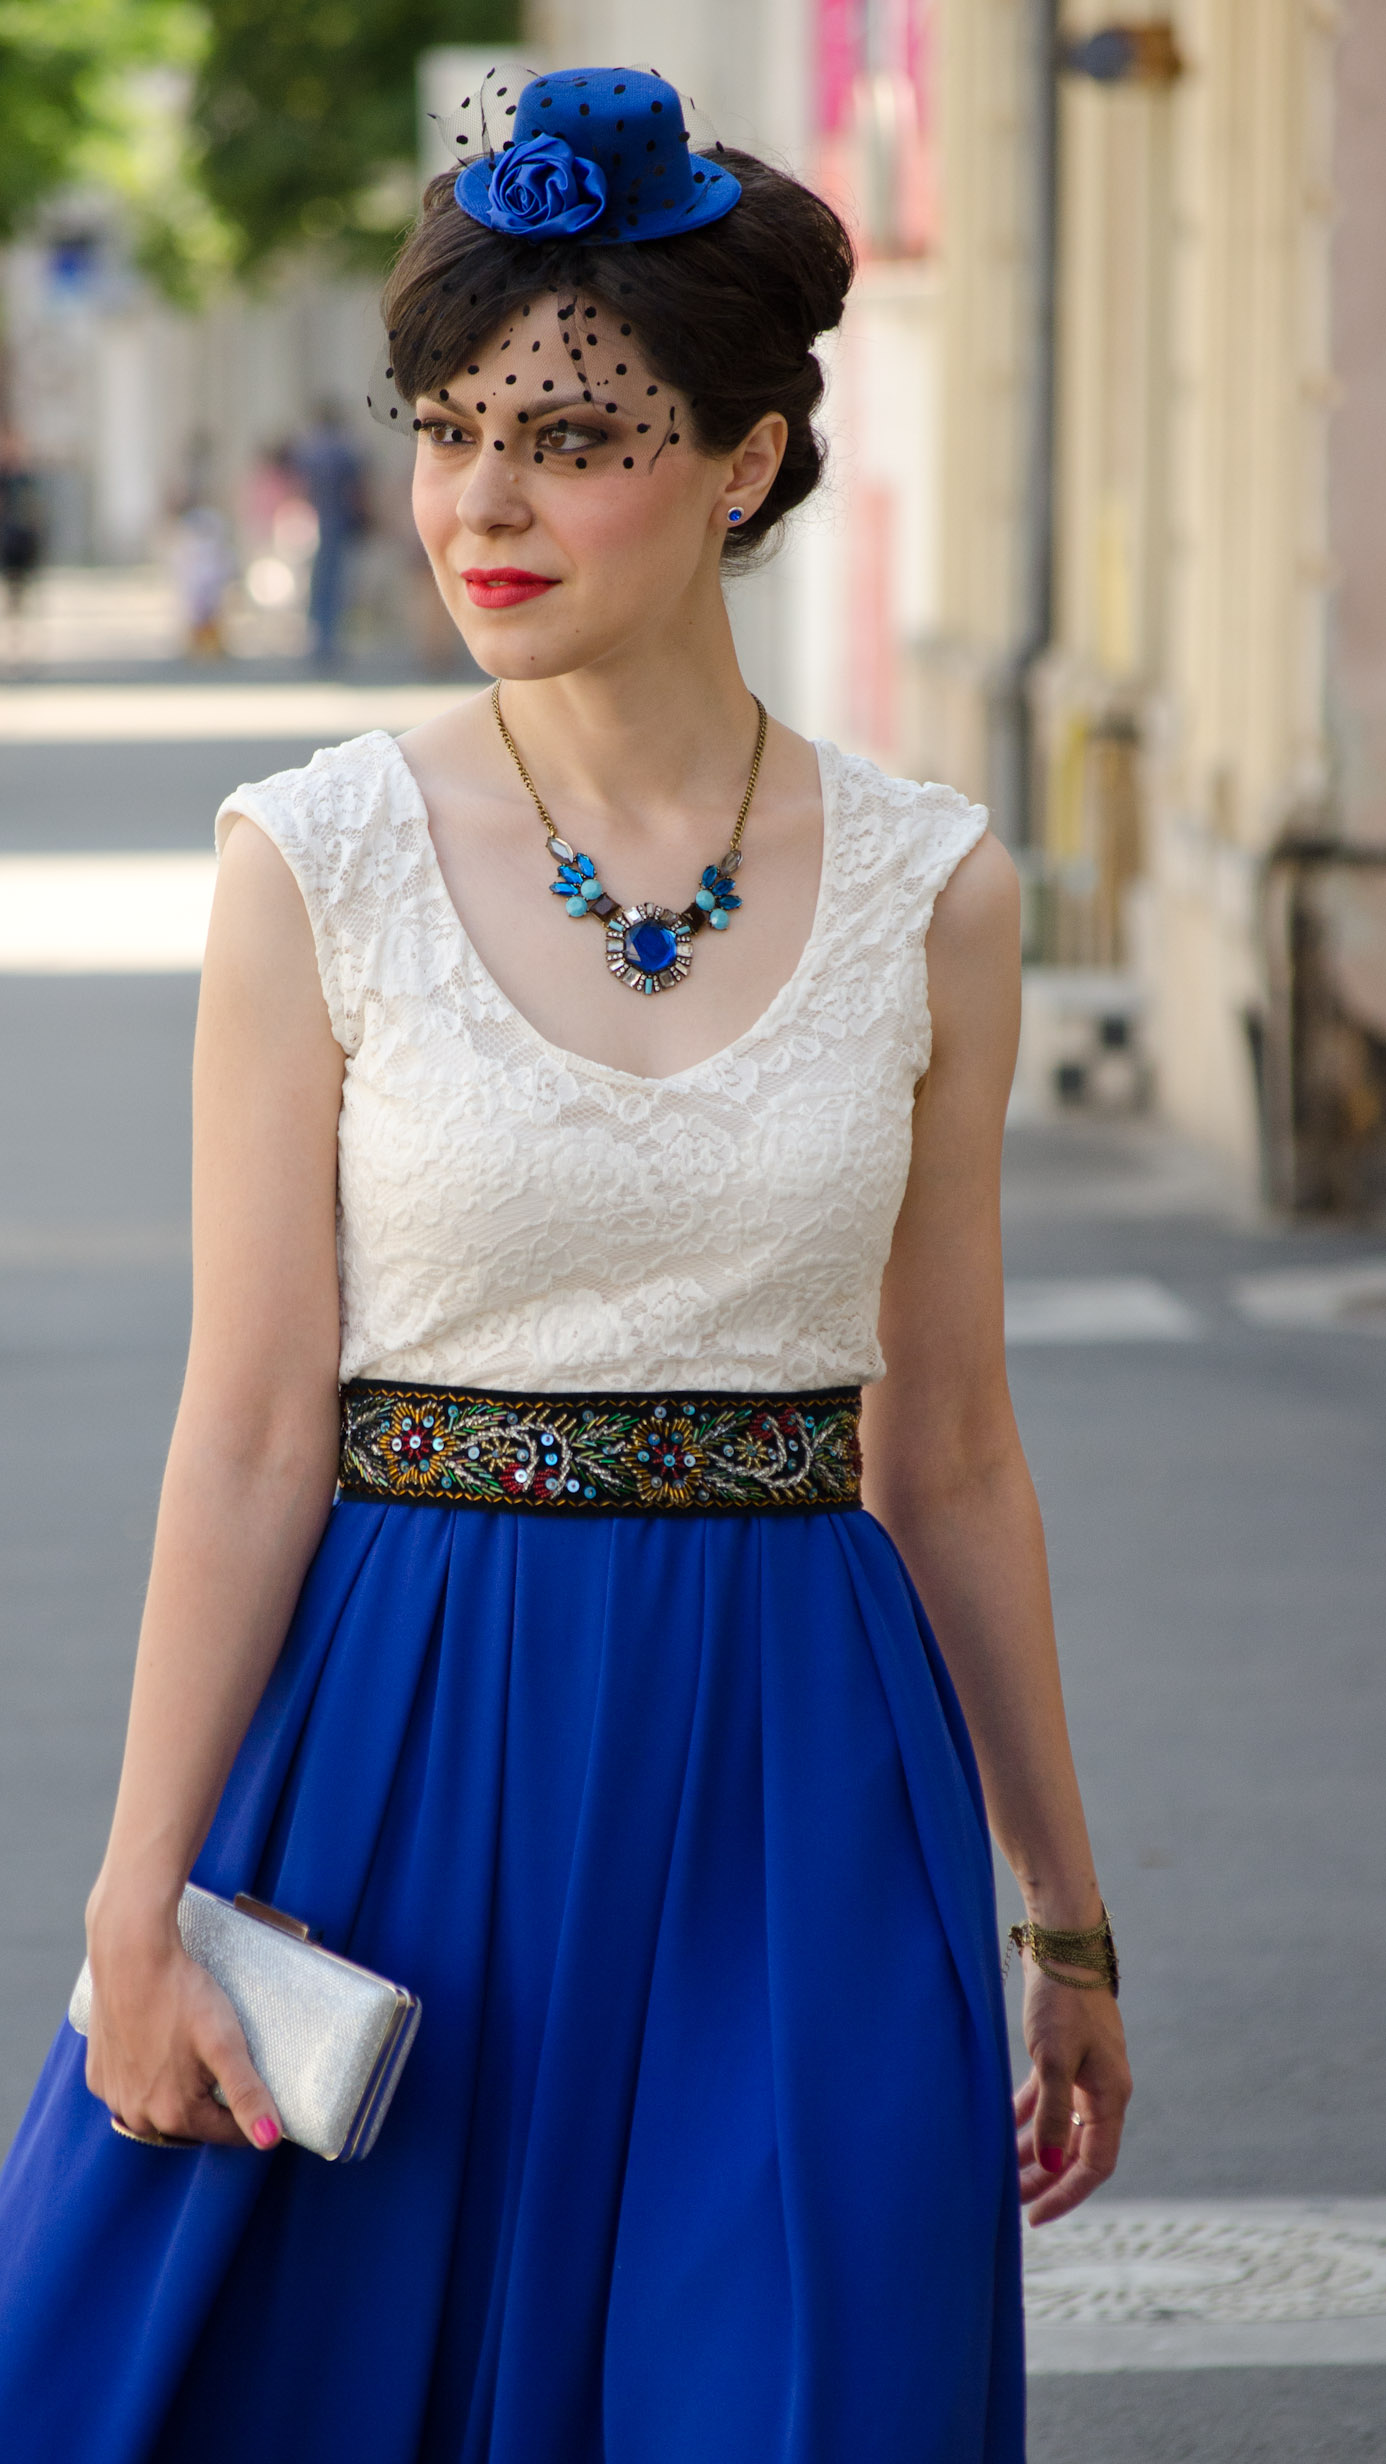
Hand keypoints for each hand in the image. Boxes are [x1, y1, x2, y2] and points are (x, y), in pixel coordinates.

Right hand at [84, 1894, 282, 2151]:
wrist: (131, 1957)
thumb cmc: (183, 1996)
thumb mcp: (226, 2044)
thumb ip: (247, 2094)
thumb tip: (269, 2140)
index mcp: (175, 2115)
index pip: (226, 2132)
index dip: (249, 2115)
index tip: (260, 2095)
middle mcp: (138, 2116)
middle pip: (190, 2124)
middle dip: (210, 2106)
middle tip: (224, 2069)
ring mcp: (113, 2096)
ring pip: (155, 2111)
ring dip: (175, 2097)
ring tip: (193, 2063)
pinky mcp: (97, 2075)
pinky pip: (128, 2090)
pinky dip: (144, 2081)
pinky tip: (157, 2054)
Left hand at [1013, 1967, 1130, 2224]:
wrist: (1063, 1946)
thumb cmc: (1062, 2001)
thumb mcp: (1053, 2059)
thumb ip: (1050, 2114)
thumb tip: (1045, 2165)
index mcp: (1110, 2096)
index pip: (1094, 2164)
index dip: (1066, 2193)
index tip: (1035, 2216)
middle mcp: (1101, 2090)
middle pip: (1076, 2150)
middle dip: (1046, 2180)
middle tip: (1011, 2203)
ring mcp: (1084, 2073)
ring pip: (1059, 2127)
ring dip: (1034, 2150)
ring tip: (1002, 2174)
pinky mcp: (1064, 2056)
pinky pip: (1047, 2099)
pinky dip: (1028, 2117)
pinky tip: (1003, 2128)